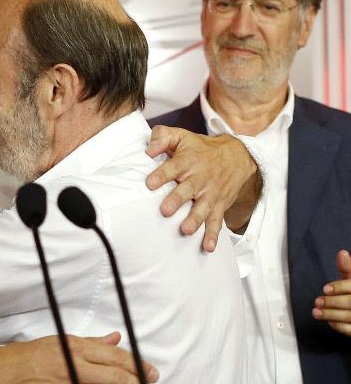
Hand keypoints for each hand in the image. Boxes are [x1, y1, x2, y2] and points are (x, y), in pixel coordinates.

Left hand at [146, 126, 259, 251]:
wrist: (237, 155)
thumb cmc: (200, 148)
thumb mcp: (182, 136)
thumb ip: (162, 137)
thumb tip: (148, 149)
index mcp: (187, 161)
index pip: (173, 167)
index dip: (162, 175)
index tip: (150, 183)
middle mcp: (199, 179)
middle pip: (187, 190)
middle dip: (176, 200)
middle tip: (165, 210)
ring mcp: (210, 194)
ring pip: (202, 208)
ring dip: (195, 220)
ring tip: (185, 230)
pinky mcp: (218, 205)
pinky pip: (216, 221)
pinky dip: (213, 235)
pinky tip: (207, 247)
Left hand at [314, 249, 350, 336]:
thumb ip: (347, 269)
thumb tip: (342, 253)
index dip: (340, 287)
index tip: (325, 289)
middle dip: (332, 302)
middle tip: (317, 301)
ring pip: (350, 316)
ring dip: (331, 314)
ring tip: (316, 312)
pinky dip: (339, 326)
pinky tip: (330, 321)